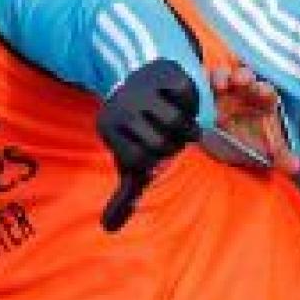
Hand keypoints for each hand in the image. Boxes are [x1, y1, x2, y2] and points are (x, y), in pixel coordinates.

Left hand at [97, 59, 201, 232]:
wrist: (140, 79)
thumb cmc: (139, 129)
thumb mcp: (131, 159)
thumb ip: (125, 194)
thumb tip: (108, 228)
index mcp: (109, 129)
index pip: (141, 161)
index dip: (156, 160)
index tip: (152, 148)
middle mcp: (121, 107)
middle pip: (161, 143)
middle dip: (173, 144)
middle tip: (168, 135)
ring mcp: (141, 87)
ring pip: (177, 121)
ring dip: (186, 125)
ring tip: (177, 120)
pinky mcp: (163, 71)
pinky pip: (187, 96)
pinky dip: (191, 102)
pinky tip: (179, 99)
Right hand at [210, 65, 299, 173]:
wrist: (225, 145)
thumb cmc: (251, 140)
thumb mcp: (265, 150)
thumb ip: (281, 157)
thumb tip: (296, 167)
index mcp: (262, 100)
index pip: (266, 91)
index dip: (264, 90)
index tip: (262, 91)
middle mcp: (244, 91)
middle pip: (245, 77)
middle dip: (243, 76)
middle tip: (241, 80)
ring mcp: (224, 90)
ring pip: (223, 77)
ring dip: (222, 78)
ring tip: (220, 85)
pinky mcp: (206, 94)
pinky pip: (203, 84)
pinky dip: (203, 85)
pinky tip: (203, 90)